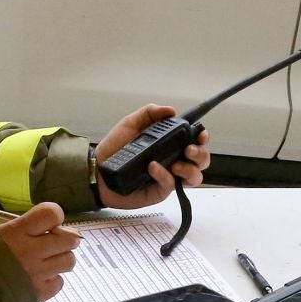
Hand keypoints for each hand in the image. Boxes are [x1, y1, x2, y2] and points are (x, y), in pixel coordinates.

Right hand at [0, 202, 79, 300]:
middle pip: (69, 239)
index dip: (54, 216)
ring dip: (60, 259)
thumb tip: (42, 228)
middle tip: (52, 242)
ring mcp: (39, 273)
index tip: (47, 223)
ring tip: (45, 262)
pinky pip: (59, 282)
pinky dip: (52, 280)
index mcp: (19, 232)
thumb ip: (20, 228)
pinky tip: (39, 278)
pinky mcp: (40, 293)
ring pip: (69, 261)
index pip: (52, 214)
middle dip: (64, 239)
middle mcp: (33, 251)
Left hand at [93, 104, 210, 209]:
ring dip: (190, 169)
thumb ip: (150, 113)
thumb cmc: (115, 147)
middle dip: (201, 154)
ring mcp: (168, 177)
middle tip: (189, 150)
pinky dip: (164, 175)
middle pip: (201, 160)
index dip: (202, 138)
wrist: (98, 168)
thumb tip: (171, 110)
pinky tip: (153, 167)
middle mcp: (173, 160)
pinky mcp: (159, 191)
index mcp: (170, 144)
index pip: (195, 141)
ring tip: (176, 164)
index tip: (201, 135)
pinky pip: (170, 184)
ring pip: (195, 177)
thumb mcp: (131, 123)